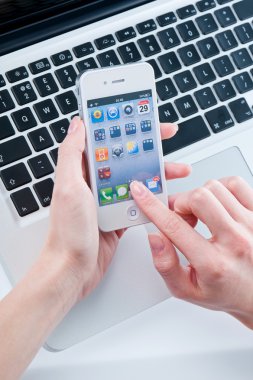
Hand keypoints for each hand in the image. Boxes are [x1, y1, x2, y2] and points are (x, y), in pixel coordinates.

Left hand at [42, 117, 190, 301]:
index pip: (106, 141)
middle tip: (167, 137)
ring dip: (157, 173)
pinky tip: (167, 196)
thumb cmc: (68, 232)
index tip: (142, 119)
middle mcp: (95, 183)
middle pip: (126, 157)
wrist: (72, 269)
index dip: (125, 127)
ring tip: (177, 170)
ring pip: (137, 179)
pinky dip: (154, 198)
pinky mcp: (117, 216)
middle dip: (148, 147)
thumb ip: (72, 154)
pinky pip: (140, 202)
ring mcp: (108, 200)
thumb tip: (77, 125)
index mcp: (83, 172)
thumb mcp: (69, 187)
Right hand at [130, 176, 252, 328]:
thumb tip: (155, 238)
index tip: (140, 192)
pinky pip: (235, 184)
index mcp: (213, 263)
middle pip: (198, 198)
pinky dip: (220, 188)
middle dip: (181, 202)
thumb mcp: (187, 289)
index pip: (174, 226)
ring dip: (200, 196)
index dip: (151, 206)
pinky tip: (217, 204)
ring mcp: (251, 225)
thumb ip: (165, 265)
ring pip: (215, 187)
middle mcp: (235, 241)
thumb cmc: (225, 291)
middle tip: (181, 216)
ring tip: (201, 214)